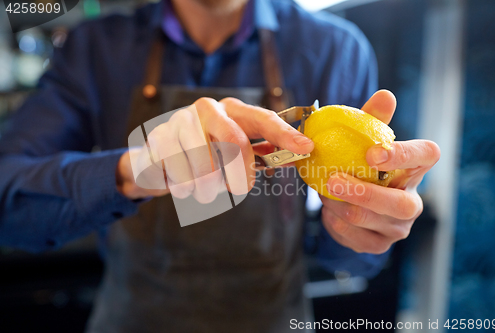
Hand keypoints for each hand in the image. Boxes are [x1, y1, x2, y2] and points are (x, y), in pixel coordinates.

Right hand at [116, 97, 313, 200]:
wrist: (158, 156)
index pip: (263, 119)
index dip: (285, 134)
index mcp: (232, 110)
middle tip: (241, 188)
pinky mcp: (158, 139)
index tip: (307, 148)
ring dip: (210, 188)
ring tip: (206, 190)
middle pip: (235, 141)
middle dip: (241, 173)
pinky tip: (184, 184)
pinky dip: (186, 189)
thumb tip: (300, 154)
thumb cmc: (205, 152)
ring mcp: (180, 121)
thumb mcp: (236, 148)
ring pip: (205, 165)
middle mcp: (208, 109)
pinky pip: (180, 175)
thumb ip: (265, 151)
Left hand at [320, 90, 439, 253]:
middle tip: (333, 179)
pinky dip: (335, 222)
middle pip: (399, 204)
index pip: (426, 155)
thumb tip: (385, 95)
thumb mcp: (365, 139)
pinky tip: (328, 209)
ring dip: (340, 205)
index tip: (373, 152)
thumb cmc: (360, 162)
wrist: (349, 197)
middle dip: (364, 193)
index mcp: (416, 169)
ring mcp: (397, 227)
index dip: (404, 154)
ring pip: (370, 221)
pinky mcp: (378, 244)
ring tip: (324, 189)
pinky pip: (354, 237)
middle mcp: (413, 201)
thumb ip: (373, 118)